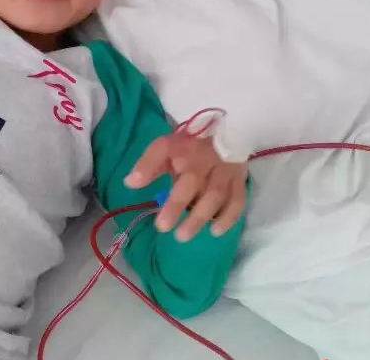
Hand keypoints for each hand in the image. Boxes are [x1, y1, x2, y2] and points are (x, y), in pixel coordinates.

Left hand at [124, 132, 246, 241]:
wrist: (225, 134)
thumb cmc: (189, 146)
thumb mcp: (165, 147)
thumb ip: (148, 164)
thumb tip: (130, 183)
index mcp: (184, 150)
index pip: (168, 161)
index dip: (152, 175)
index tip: (150, 205)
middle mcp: (205, 159)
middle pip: (193, 183)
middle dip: (178, 205)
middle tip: (163, 228)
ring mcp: (225, 170)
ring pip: (215, 194)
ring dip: (200, 216)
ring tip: (183, 235)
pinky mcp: (240, 180)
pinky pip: (237, 200)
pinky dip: (228, 217)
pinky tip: (215, 231)